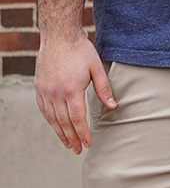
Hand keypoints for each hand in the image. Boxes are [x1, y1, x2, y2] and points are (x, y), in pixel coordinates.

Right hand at [34, 29, 114, 153]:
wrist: (58, 36)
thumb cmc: (80, 51)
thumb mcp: (97, 68)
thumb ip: (104, 88)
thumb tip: (112, 106)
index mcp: (71, 90)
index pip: (77, 118)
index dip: (82, 133)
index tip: (88, 144)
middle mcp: (55, 93)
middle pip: (63, 122)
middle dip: (72, 137)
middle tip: (78, 150)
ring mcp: (45, 91)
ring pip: (51, 118)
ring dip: (59, 132)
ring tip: (67, 143)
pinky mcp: (39, 87)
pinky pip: (43, 109)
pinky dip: (50, 120)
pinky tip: (55, 127)